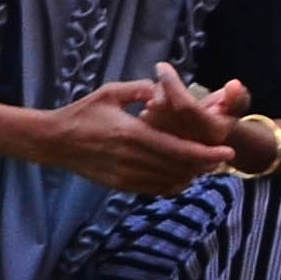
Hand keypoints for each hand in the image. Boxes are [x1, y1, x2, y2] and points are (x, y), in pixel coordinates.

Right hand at [38, 81, 219, 197]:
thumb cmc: (81, 114)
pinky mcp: (120, 184)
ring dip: (191, 176)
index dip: (207, 154)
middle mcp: (132, 158)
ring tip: (203, 167)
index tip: (227, 152)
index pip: (180, 150)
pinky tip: (180, 177)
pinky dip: (173, 185)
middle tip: (220, 159)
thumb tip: (164, 90)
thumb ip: (140, 90)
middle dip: (205, 165)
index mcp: (132, 134)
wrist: (53, 140)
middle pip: (180, 168)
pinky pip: (155, 189)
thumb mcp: (109, 93)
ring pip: (171, 181)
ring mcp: (126, 174)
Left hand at [139, 64, 252, 160]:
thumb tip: (235, 84)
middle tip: (166, 80)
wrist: (209, 143)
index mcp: (212, 131)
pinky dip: (147, 108)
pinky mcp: (155, 148)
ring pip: (150, 113)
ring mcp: (171, 147)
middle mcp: (190, 142)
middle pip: (163, 106)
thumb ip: (236, 97)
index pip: (185, 105)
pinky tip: (157, 107)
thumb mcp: (235, 106)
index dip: (172, 83)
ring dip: (154, 98)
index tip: (162, 66)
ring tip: (166, 95)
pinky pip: (142, 120)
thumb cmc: (222, 117)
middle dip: (162, 88)